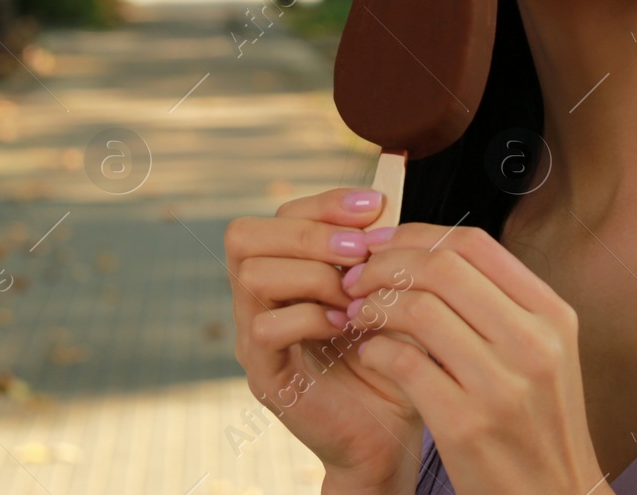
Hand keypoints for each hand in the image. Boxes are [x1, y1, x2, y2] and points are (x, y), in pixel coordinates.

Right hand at [225, 188, 421, 492]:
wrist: (389, 434)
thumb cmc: (391, 358)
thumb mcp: (389, 294)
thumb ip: (378, 253)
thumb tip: (381, 208)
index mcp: (287, 270)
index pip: (280, 213)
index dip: (326, 202)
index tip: (377, 207)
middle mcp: (259, 298)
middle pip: (244, 234)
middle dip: (309, 232)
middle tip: (359, 250)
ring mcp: (253, 335)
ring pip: (252, 274)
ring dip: (313, 274)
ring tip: (353, 295)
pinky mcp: (263, 374)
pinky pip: (266, 327)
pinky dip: (310, 317)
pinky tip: (346, 328)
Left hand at [341, 223, 606, 493]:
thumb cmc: (536, 426)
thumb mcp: (542, 355)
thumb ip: (499, 304)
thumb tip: (430, 253)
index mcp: (552, 315)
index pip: (474, 244)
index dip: (416, 235)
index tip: (381, 244)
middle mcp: (534, 342)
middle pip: (442, 266)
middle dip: (386, 264)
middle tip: (356, 278)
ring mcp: (502, 384)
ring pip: (418, 308)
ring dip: (374, 304)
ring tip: (359, 315)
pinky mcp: (466, 424)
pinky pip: (402, 361)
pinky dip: (375, 349)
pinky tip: (371, 355)